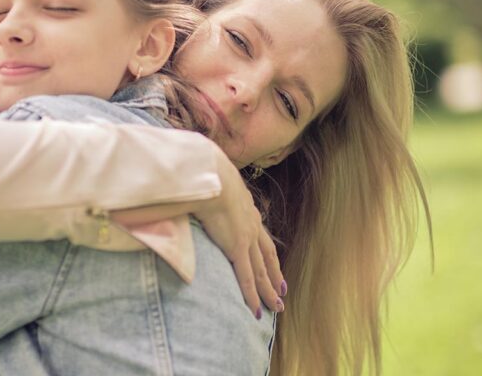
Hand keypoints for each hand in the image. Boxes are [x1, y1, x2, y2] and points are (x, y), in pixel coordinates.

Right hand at [194, 149, 285, 318]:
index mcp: (247, 210)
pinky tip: (255, 310)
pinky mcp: (237, 248)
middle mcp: (252, 225)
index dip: (269, 253)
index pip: (262, 237)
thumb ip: (212, 191)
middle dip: (275, 276)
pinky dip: (252, 295)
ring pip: (261, 272)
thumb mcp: (215, 182)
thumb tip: (199, 187)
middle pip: (267, 257)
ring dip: (269, 291)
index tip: (275, 267)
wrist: (211, 175)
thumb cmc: (208, 173)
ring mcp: (247, 238)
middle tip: (282, 292)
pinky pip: (246, 277)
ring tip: (276, 307)